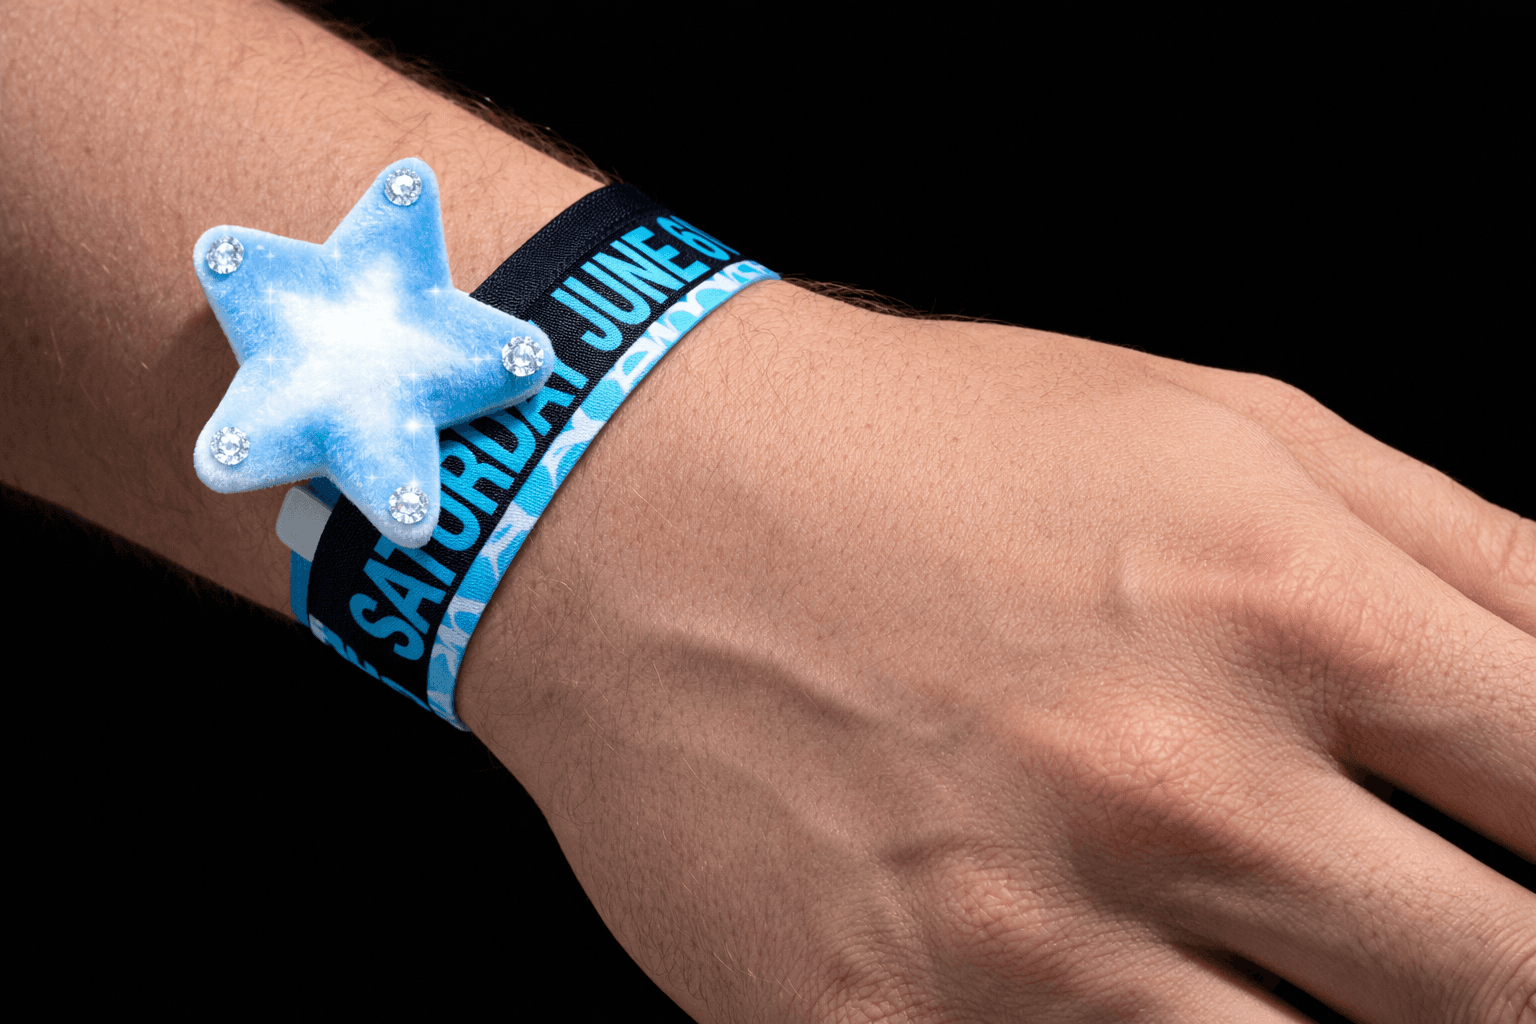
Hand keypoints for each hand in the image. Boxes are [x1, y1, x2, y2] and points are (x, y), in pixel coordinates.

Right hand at [460, 280, 1534, 1021]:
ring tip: (1291, 957)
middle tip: (1442, 934)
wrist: (634, 505)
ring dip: (1340, 1018)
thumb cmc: (926, 451)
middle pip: (1499, 991)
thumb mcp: (1224, 432)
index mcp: (1286, 612)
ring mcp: (1024, 943)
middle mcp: (1172, 788)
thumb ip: (1464, 553)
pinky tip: (1135, 979)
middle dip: (1500, 973)